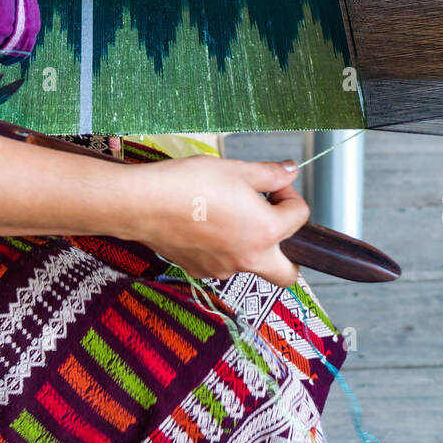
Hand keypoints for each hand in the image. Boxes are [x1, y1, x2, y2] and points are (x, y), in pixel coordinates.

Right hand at [129, 156, 308, 286]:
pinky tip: (205, 223)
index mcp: (266, 231)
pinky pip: (224, 264)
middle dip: (289, 249)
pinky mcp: (200, 270)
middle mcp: (249, 258)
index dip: (290, 195)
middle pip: (288, 272)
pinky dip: (223, 248)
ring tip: (228, 212)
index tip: (273, 186)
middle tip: (271, 220)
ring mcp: (224, 269)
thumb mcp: (237, 169)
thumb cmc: (188, 184)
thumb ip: (270, 175)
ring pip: (252, 264)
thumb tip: (290, 172)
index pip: (300, 217)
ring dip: (250, 243)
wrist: (143, 204)